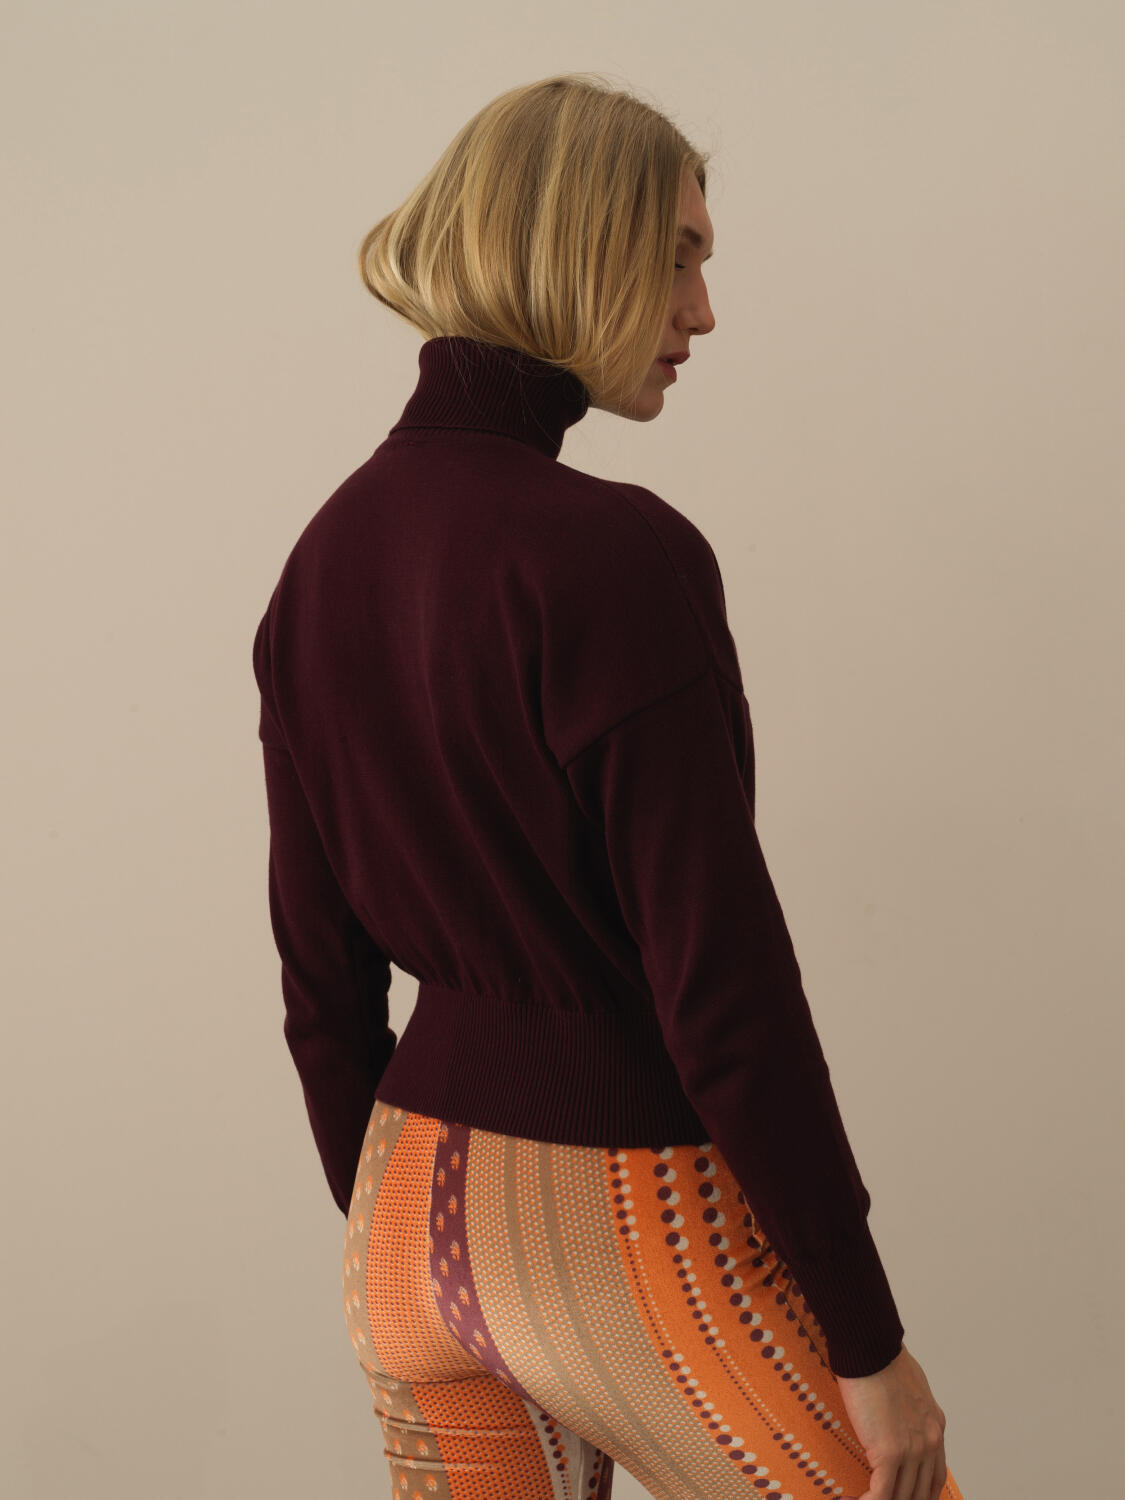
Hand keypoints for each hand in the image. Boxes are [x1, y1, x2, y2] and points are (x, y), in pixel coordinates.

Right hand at [836, 1342, 947, 1499]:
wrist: (871, 1348)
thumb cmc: (882, 1357)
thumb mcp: (910, 1385)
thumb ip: (909, 1407)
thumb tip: (895, 1413)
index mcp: (935, 1426)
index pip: (935, 1476)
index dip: (920, 1494)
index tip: (905, 1497)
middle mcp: (929, 1442)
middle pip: (920, 1492)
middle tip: (878, 1499)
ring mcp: (912, 1450)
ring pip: (901, 1496)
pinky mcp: (889, 1453)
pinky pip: (881, 1493)